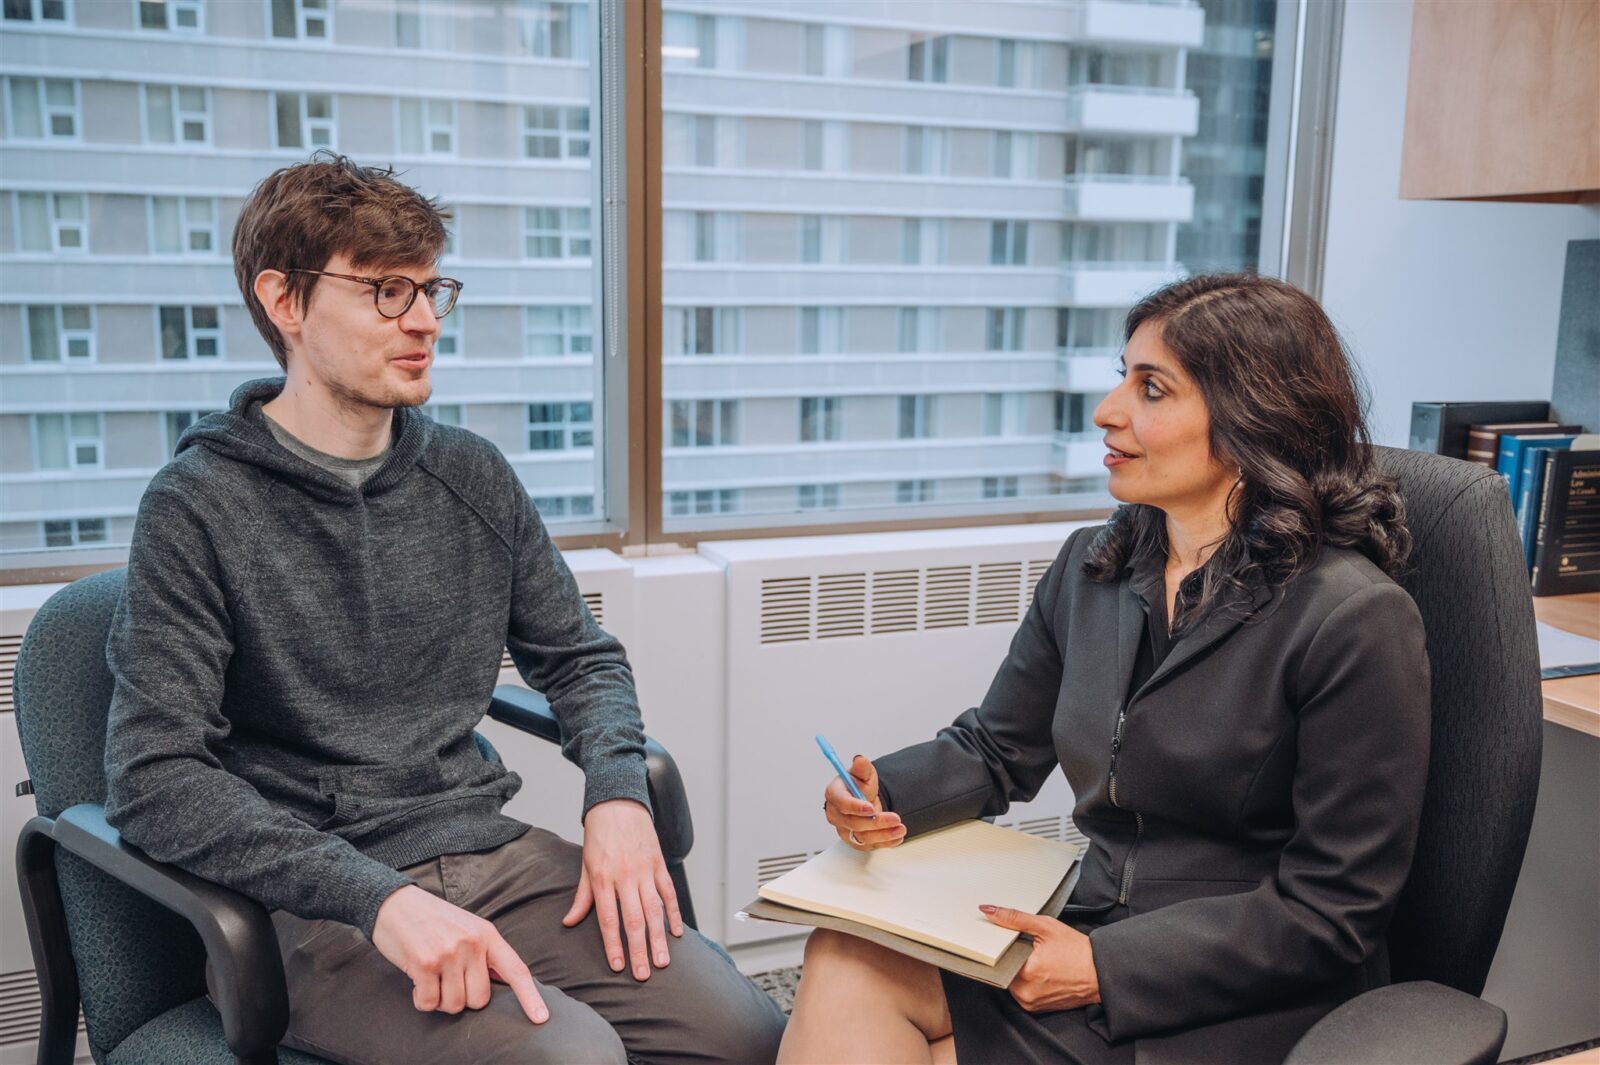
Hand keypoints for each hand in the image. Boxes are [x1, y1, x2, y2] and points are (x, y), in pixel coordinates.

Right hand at [372, 885, 547, 1022]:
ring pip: (454, 1005)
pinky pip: (429, 1003)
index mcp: (488, 934)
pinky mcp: (423, 964)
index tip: (542, 1017)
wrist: (395, 903)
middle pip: (480, 999)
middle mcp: (472, 943)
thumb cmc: (433, 919)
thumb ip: (486, 953)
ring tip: (432, 976)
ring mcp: (448, 953)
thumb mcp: (468, 927)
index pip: (515, 969)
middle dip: (463, 998)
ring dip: (440, 999)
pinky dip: (422, 1000)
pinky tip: (418, 981)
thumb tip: (503, 983)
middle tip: (448, 979)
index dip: (530, 996)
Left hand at [562, 798, 683, 980]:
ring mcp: (645, 871)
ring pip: (654, 910)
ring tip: (663, 961)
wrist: (618, 803)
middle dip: (639, 950)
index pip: (608, 919)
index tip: (617, 966)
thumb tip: (569, 922)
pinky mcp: (659, 864)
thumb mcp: (585, 865)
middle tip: (644, 974)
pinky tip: (676, 932)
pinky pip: (669, 893)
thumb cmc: (600, 834)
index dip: (613, 945)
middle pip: (633, 920)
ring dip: (659, 938)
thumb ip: (582, 897)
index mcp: (603, 879)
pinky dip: (674, 914)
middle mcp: (625, 877)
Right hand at [822, 754, 904, 850]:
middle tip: (895, 818)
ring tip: (900, 828)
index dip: (856, 807)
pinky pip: (870, 845)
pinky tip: (897, 837)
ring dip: (884, 835)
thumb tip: (860, 759)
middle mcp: (836, 815)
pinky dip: (886, 843)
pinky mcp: (855, 841)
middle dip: (876, 822)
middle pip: (854, 823)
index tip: (871, 808)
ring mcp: (845, 830)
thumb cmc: (859, 786)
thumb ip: (862, 767)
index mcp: (834, 795)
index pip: (842, 803)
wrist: (864, 800)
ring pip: (863, 838)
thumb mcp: (863, 773)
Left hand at [980, 905, 1099, 1011]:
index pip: (996, 957)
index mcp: (1025, 973)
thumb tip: (988, 911)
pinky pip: (1020, 991)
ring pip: (1010, 981)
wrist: (1100, 973)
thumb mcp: (1046, 926)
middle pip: (1002, 970)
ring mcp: (1029, 1003)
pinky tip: (1039, 970)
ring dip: (1017, 969)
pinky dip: (1025, 980)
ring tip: (1036, 958)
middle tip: (1028, 947)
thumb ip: (1014, 918)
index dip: (1000, 946)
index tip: (1009, 938)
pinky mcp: (1035, 1008)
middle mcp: (1024, 993)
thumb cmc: (1077, 950)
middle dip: (1011, 957)